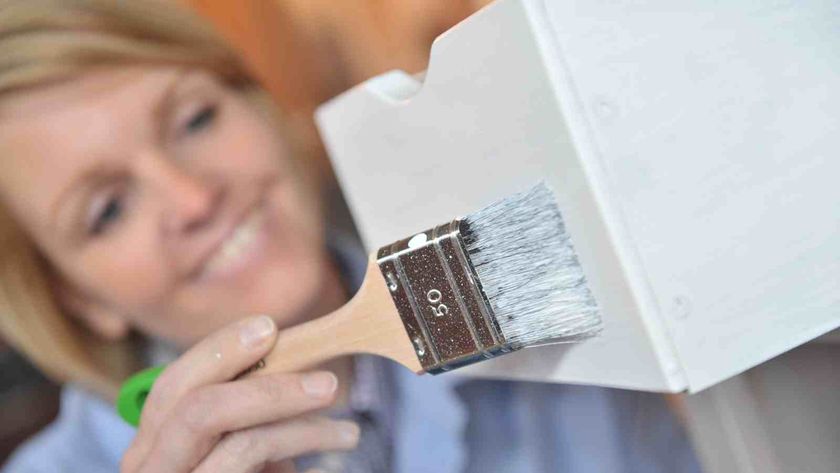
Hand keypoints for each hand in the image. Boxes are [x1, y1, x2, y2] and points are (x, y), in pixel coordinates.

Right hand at [121, 315, 359, 472]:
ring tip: (348, 431)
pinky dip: (298, 446)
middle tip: (327, 381)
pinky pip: (250, 460)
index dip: (218, 350)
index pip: (172, 387)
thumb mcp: (238, 458)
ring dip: (302, 426)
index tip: (268, 327)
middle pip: (191, 404)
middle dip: (265, 384)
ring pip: (236, 441)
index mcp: (152, 449)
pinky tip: (331, 451)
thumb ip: (249, 425)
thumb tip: (297, 380)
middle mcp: (148, 471)